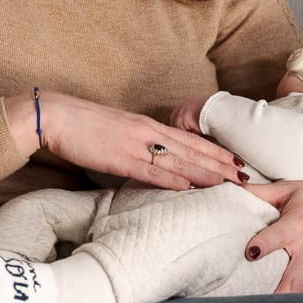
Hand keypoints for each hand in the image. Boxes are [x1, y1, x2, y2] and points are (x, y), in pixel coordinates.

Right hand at [28, 92, 240, 190]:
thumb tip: (152, 158)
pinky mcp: (119, 158)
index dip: (216, 151)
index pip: (191, 139)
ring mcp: (135, 144)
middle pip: (193, 150)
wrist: (55, 115)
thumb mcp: (117, 130)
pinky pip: (150, 170)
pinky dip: (172, 179)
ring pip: (179, 160)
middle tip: (248, 176)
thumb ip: (138, 142)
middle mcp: (147, 132)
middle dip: (222, 164)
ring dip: (207, 173)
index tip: (237, 161)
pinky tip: (189, 187)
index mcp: (147, 125)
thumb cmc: (82, 124)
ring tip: (230, 183)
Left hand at [240, 173, 302, 293]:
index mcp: (298, 225)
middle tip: (246, 302)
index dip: (262, 246)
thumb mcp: (291, 189)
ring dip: (285, 302)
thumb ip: (260, 193)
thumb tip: (229, 185)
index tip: (249, 254)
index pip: (276, 238)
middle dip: (271, 292)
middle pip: (291, 279)